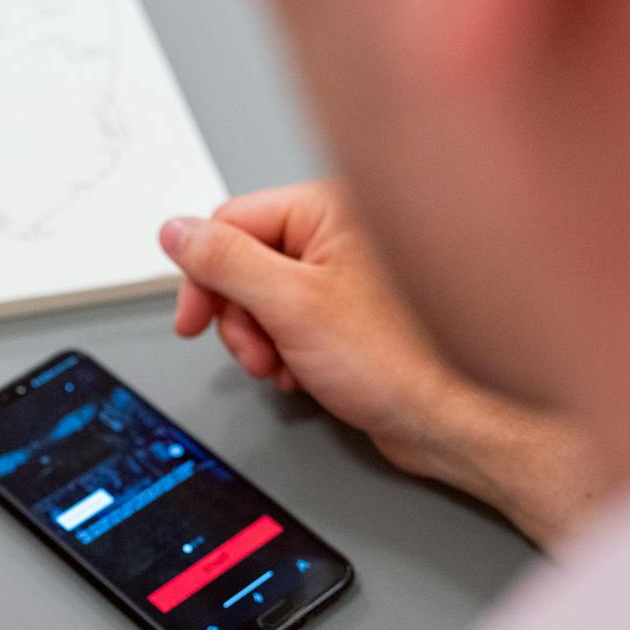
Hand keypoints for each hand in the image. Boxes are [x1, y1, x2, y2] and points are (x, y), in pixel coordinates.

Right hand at [160, 179, 601, 545]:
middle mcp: (342, 234)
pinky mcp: (349, 318)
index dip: (204, 274)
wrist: (452, 421)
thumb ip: (225, 262)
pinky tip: (305, 376)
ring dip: (261, 342)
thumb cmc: (402, 360)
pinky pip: (291, 327)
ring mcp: (346, 278)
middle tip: (255, 353)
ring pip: (265, 301)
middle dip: (239, 317)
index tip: (192, 319)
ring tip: (285, 368)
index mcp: (331, 208)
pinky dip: (286, 355)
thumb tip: (176, 231)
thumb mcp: (290, 304)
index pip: (234, 222)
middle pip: (246, 264)